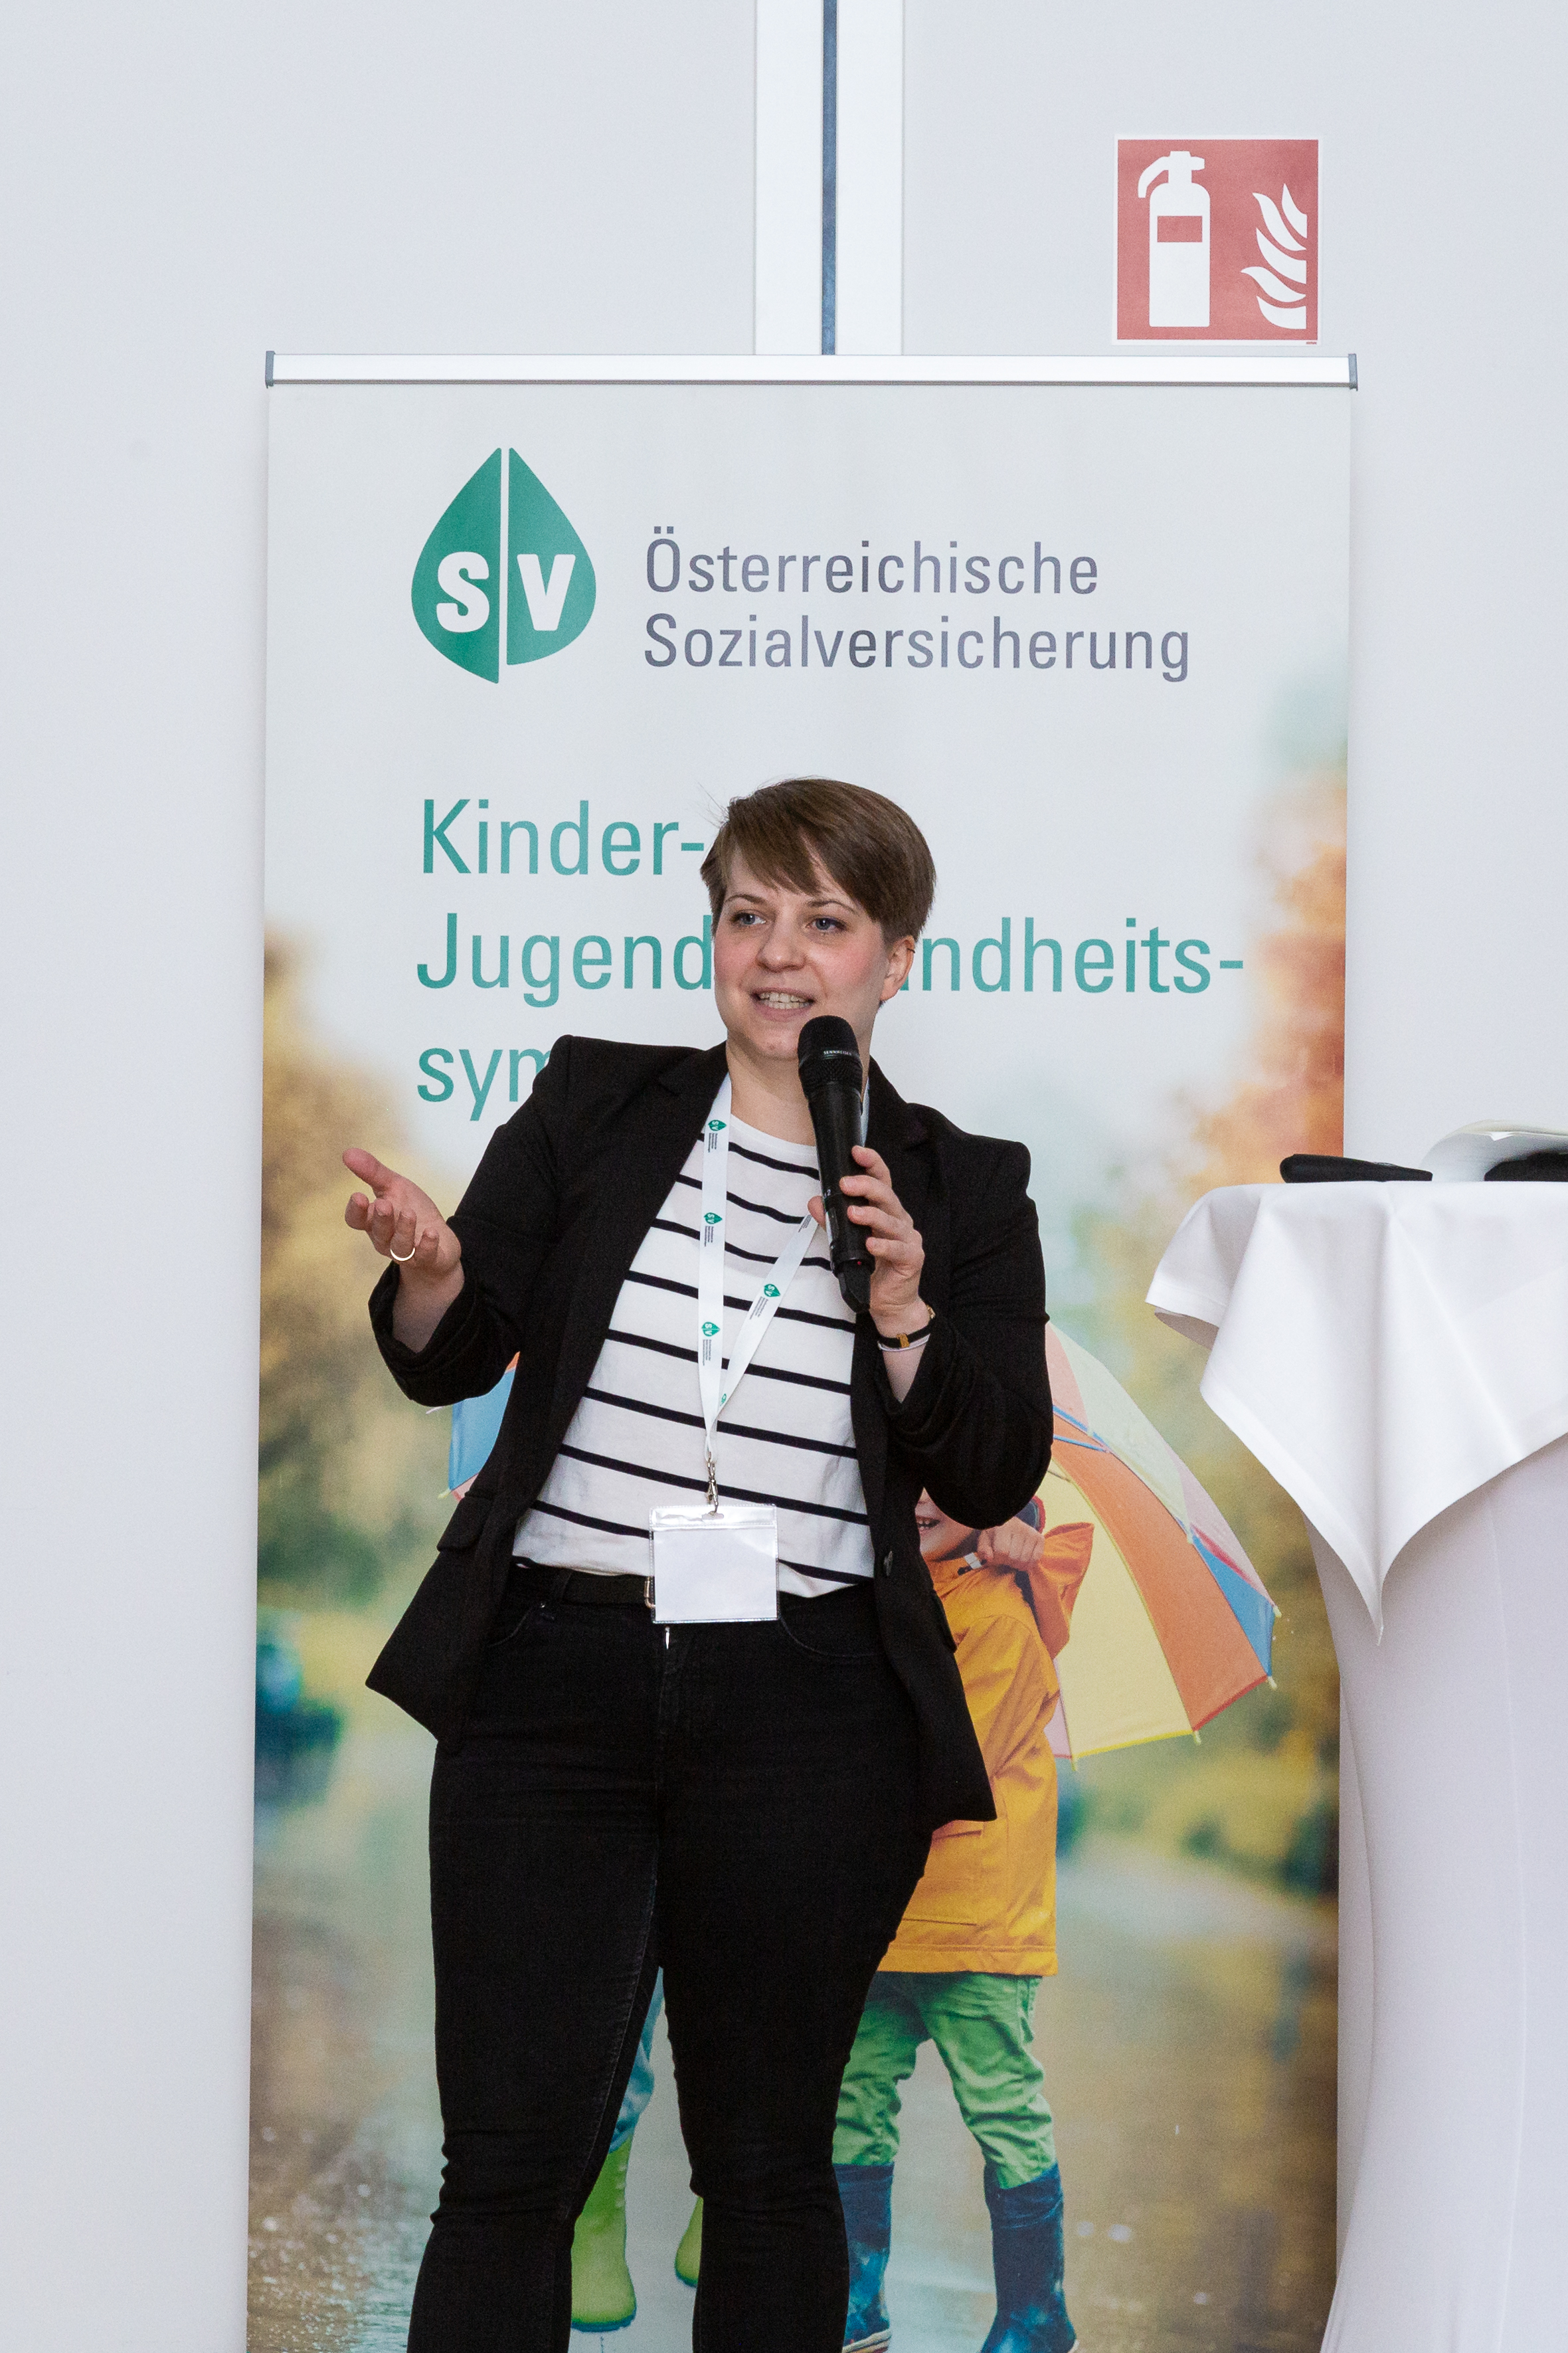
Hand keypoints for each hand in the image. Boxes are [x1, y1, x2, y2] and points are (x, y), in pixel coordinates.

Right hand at [343, 1148, 461, 1283]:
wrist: (440, 1239)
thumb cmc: (412, 1210)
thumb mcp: (395, 1187)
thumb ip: (373, 1172)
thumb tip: (347, 1152)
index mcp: (374, 1221)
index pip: (356, 1220)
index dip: (356, 1211)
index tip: (358, 1196)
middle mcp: (386, 1239)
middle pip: (378, 1233)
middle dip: (381, 1219)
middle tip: (385, 1204)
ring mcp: (406, 1251)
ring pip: (399, 1246)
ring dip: (404, 1230)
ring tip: (409, 1213)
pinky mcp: (427, 1259)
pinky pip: (424, 1256)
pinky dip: (427, 1245)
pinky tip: (431, 1232)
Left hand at [809, 1144, 928, 1334]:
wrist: (889, 1303)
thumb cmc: (870, 1268)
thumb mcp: (845, 1243)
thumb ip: (832, 1222)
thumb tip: (814, 1202)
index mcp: (886, 1211)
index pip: (882, 1181)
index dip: (871, 1164)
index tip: (856, 1151)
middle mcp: (900, 1220)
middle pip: (888, 1196)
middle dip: (867, 1186)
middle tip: (846, 1184)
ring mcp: (909, 1239)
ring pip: (893, 1220)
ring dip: (872, 1215)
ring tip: (853, 1214)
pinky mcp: (912, 1258)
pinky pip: (899, 1249)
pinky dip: (884, 1245)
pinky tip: (870, 1244)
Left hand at [976, 1518, 1044, 1571]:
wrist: (1008, 1524)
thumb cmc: (995, 1535)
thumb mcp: (985, 1541)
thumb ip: (983, 1550)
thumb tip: (988, 1559)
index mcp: (1003, 1527)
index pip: (1002, 1552)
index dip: (998, 1559)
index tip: (995, 1557)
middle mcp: (1019, 1527)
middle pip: (1014, 1557)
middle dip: (1008, 1562)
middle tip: (1005, 1558)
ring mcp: (1031, 1532)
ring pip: (1025, 1559)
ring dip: (1018, 1564)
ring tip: (1013, 1559)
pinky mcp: (1039, 1538)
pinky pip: (1037, 1557)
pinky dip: (1030, 1563)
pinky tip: (1023, 1560)